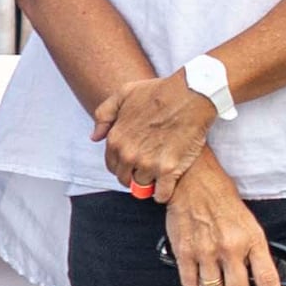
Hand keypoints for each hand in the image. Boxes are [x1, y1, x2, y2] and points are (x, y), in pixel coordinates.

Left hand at [94, 71, 221, 193]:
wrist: (190, 94)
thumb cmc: (158, 91)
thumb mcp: (123, 93)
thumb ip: (104, 115)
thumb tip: (95, 137)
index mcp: (116, 139)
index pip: (112, 165)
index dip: (122, 164)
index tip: (134, 161)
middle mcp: (129, 154)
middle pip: (125, 178)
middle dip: (134, 174)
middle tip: (148, 167)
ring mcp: (148, 164)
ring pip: (142, 186)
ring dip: (150, 182)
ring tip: (160, 172)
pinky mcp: (169, 170)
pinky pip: (161, 194)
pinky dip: (163, 193)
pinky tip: (168, 185)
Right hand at [159, 161, 282, 285]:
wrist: (193, 180)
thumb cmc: (222, 200)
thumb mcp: (248, 223)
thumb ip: (252, 251)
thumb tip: (255, 280)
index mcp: (252, 238)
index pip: (267, 279)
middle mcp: (231, 247)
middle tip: (231, 276)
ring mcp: (206, 251)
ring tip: (212, 269)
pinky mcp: (184, 252)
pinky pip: (190, 285)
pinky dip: (194, 281)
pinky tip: (197, 266)